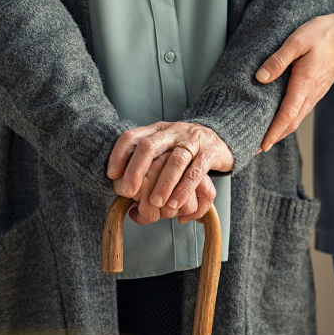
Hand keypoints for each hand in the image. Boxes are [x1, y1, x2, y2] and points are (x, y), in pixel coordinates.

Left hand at [108, 121, 233, 219]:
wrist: (221, 138)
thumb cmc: (185, 149)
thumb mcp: (164, 149)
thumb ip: (146, 165)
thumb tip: (125, 194)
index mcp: (157, 130)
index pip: (132, 136)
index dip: (119, 154)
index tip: (111, 175)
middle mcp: (173, 131)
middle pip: (149, 146)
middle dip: (136, 170)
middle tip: (128, 192)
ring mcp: (192, 140)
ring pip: (175, 160)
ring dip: (163, 184)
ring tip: (155, 204)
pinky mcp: (210, 152)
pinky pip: (196, 171)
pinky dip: (184, 189)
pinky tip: (176, 204)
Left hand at [255, 12, 333, 150]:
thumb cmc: (323, 34)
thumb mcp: (297, 41)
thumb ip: (278, 60)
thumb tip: (260, 78)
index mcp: (305, 84)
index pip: (287, 116)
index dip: (273, 133)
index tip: (261, 146)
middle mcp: (311, 94)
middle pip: (291, 123)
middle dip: (273, 138)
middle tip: (255, 149)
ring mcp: (315, 94)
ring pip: (297, 119)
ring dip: (281, 131)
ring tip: (264, 138)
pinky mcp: (316, 90)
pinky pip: (301, 111)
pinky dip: (289, 121)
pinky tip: (280, 120)